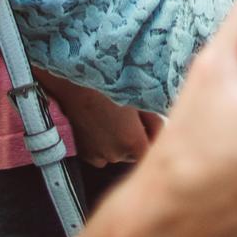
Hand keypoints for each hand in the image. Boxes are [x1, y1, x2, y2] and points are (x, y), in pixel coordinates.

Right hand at [47, 77, 161, 166]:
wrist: (73, 80)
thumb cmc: (108, 83)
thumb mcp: (139, 96)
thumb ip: (154, 118)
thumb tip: (163, 129)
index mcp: (132, 142)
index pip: (152, 149)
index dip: (155, 135)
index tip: (153, 121)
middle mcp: (115, 155)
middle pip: (134, 153)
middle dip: (138, 138)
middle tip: (135, 116)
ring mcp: (96, 156)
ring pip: (117, 152)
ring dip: (120, 141)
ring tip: (116, 117)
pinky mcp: (81, 153)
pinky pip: (100, 152)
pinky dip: (104, 142)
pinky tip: (102, 123)